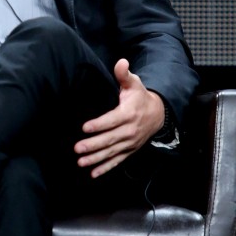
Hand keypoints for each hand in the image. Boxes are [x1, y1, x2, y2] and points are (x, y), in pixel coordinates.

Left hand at [73, 58, 164, 178]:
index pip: (112, 120)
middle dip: (93, 145)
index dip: (99, 124)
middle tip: (77, 148)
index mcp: (128, 114)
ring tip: (81, 162)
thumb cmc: (140, 97)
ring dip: (96, 159)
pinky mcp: (129, 150)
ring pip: (111, 152)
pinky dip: (105, 168)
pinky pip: (117, 161)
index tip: (85, 128)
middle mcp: (129, 130)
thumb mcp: (134, 84)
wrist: (158, 114)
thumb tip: (121, 62)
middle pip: (109, 139)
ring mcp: (129, 143)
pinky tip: (93, 174)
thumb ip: (124, 75)